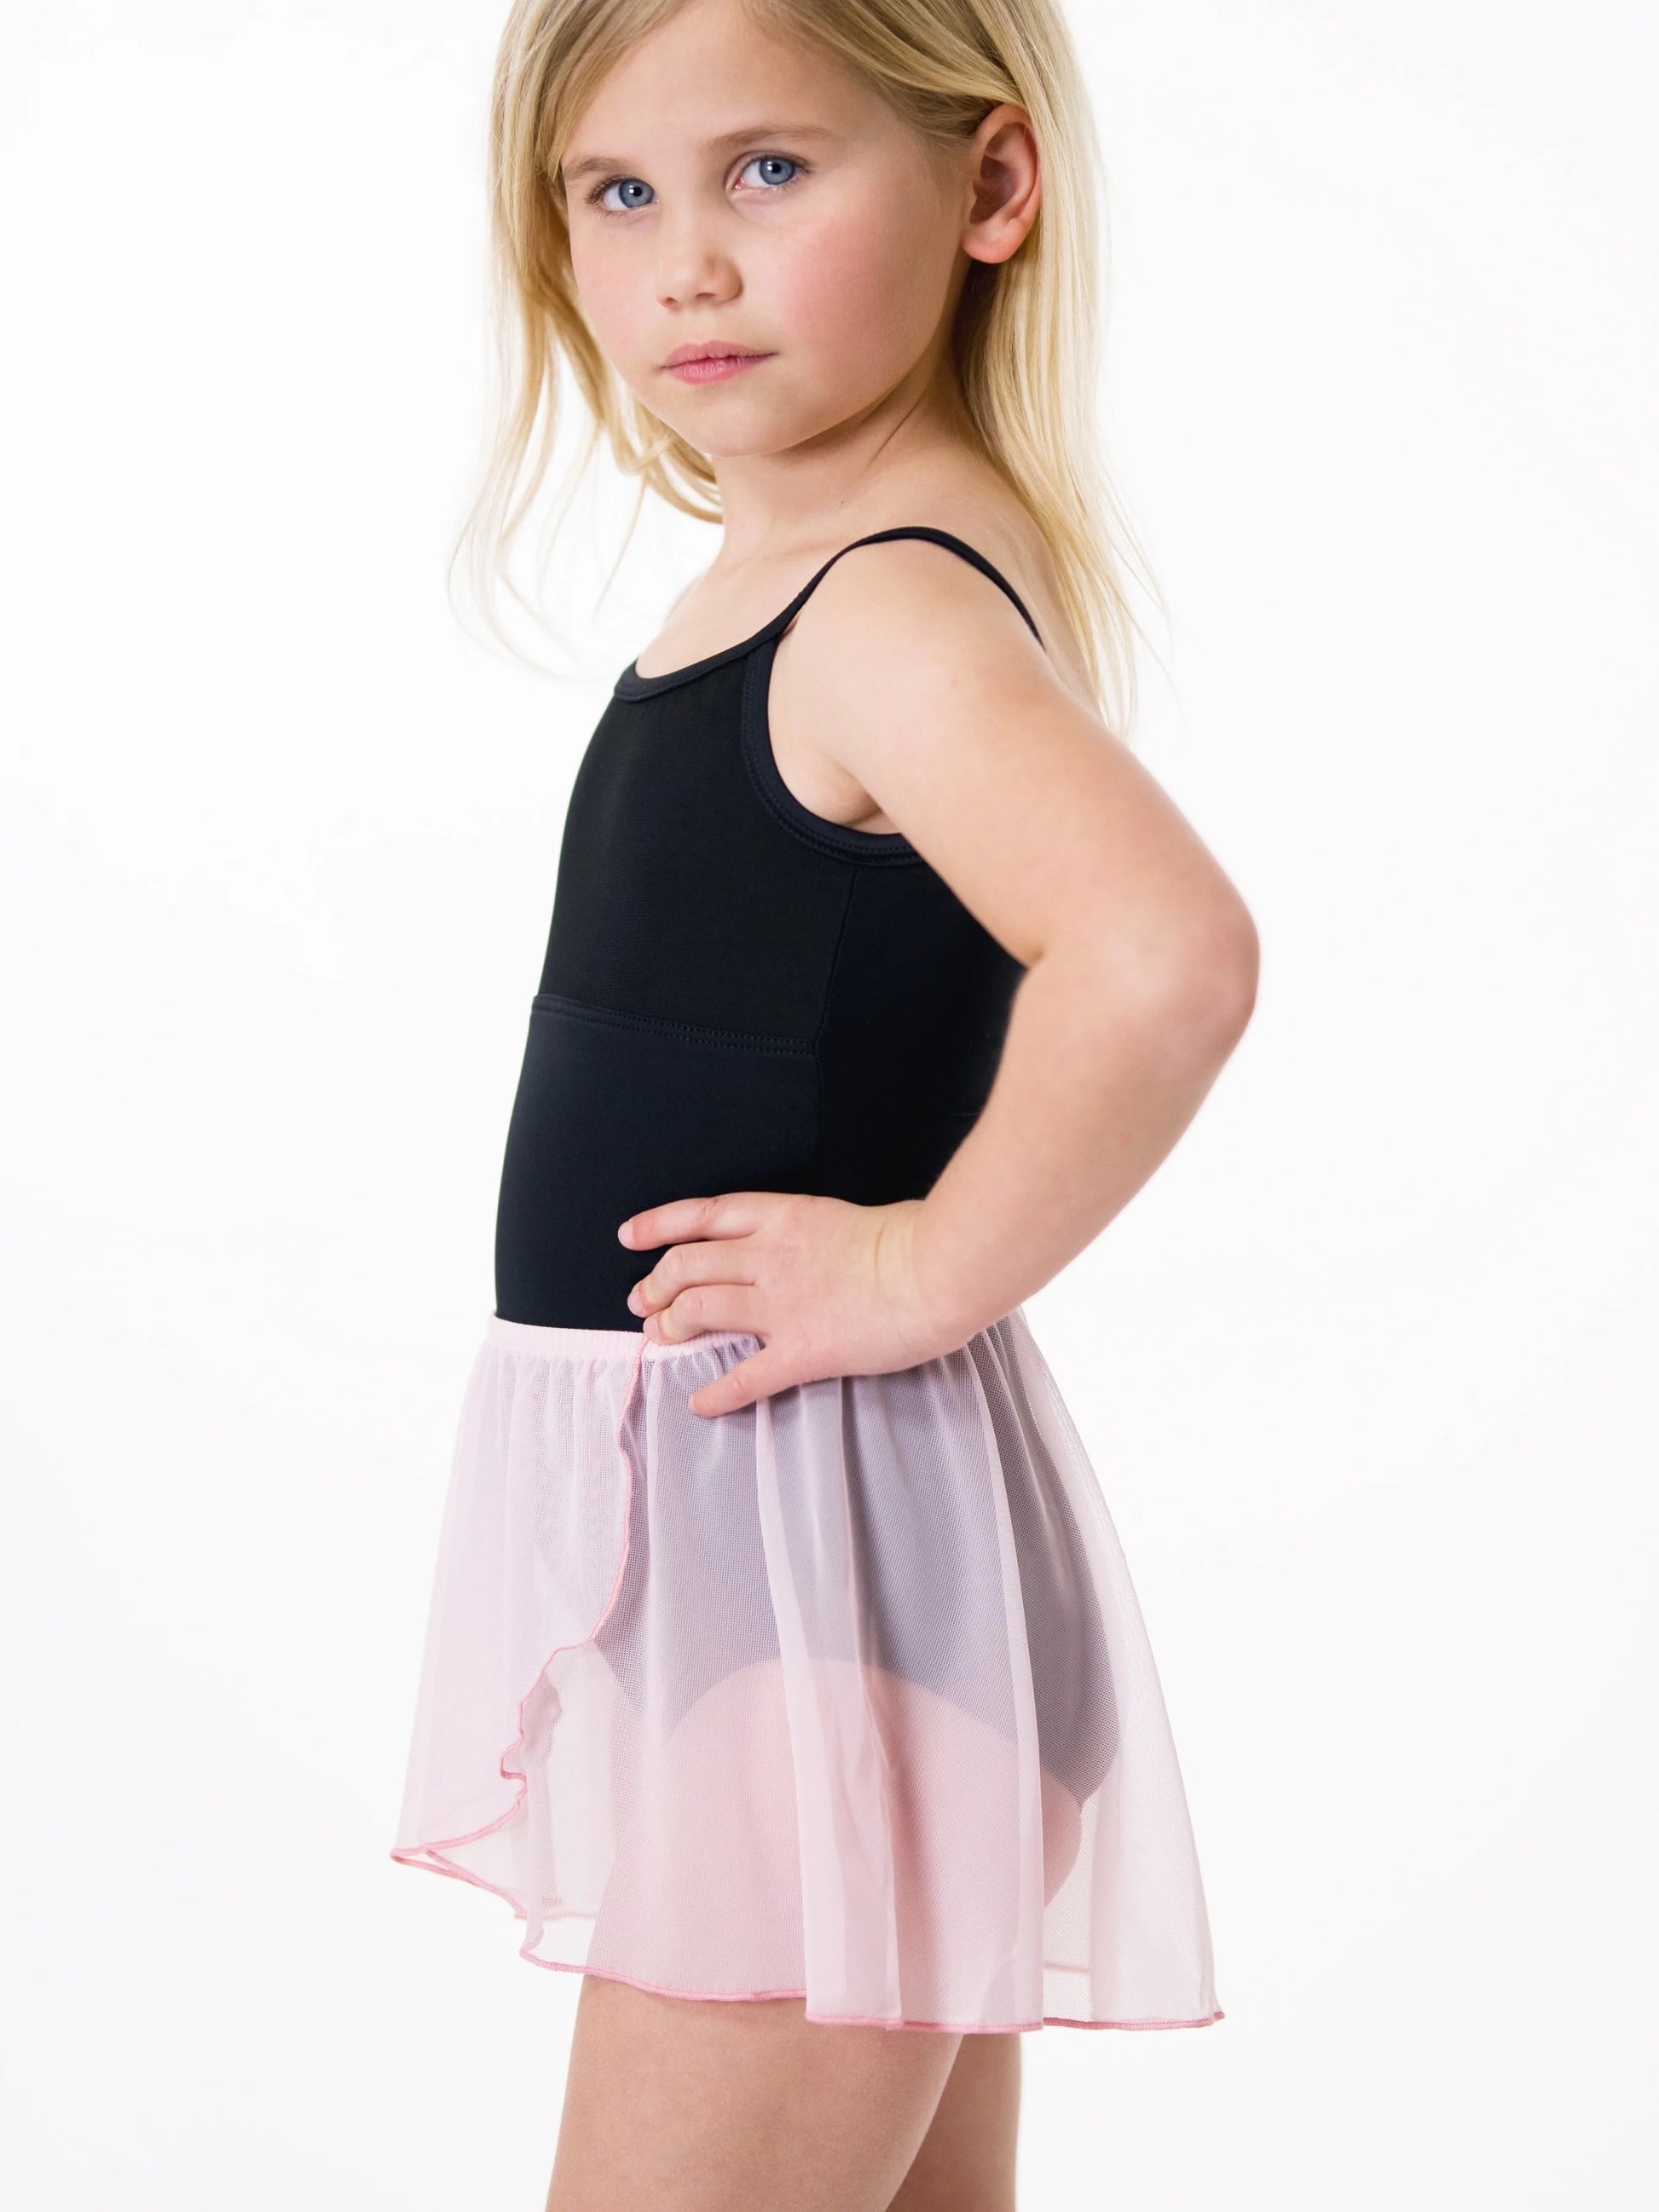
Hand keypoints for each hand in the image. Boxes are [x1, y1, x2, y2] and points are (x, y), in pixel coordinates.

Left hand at [617, 1191, 966, 1417]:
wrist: (938, 1271)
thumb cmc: (910, 1240)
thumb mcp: (842, 1217)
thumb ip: (806, 1231)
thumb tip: (789, 1247)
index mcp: (783, 1218)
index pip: (703, 1215)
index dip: (658, 1225)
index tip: (628, 1237)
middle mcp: (771, 1257)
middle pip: (689, 1265)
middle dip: (656, 1285)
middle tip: (642, 1302)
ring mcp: (783, 1305)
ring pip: (702, 1310)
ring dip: (673, 1325)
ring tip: (660, 1337)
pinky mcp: (803, 1350)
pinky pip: (745, 1377)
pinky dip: (716, 1393)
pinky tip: (700, 1403)